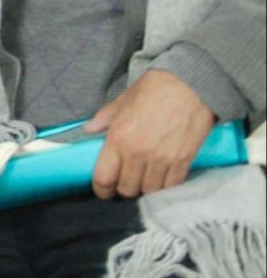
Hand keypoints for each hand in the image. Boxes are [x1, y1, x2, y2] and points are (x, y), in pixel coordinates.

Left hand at [85, 69, 215, 199]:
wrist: (190, 85)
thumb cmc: (154, 89)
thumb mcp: (123, 100)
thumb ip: (104, 118)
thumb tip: (88, 130)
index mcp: (119, 138)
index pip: (104, 177)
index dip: (101, 190)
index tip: (103, 192)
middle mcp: (138, 153)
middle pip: (127, 188)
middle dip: (123, 190)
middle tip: (125, 184)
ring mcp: (162, 159)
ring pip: (149, 190)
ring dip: (145, 189)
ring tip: (143, 182)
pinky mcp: (183, 161)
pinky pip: (172, 185)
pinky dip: (165, 186)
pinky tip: (161, 180)